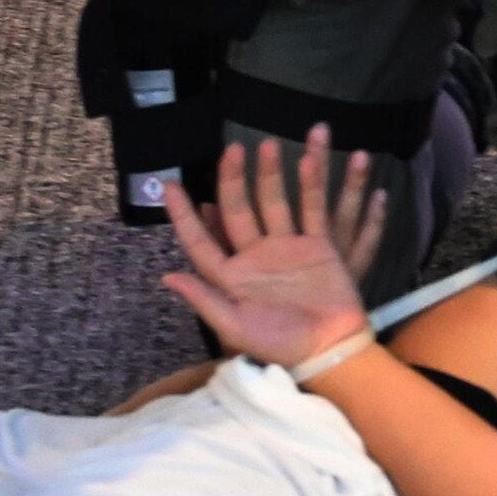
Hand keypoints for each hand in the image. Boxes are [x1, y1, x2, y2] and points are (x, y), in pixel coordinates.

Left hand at [161, 130, 387, 369]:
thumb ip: (205, 301)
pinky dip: (310, 187)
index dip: (183, 216)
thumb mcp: (236, 329)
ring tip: (270, 145)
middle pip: (239, 210)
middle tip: (233, 149)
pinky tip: (308, 161)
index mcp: (231, 276)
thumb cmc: (280, 346)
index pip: (200, 240)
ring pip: (275, 201)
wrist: (330, 350)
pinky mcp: (317, 246)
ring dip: (271, 174)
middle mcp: (255, 256)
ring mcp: (286, 247)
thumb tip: (166, 276)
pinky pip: (312, 209)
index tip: (170, 185)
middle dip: (233, 180)